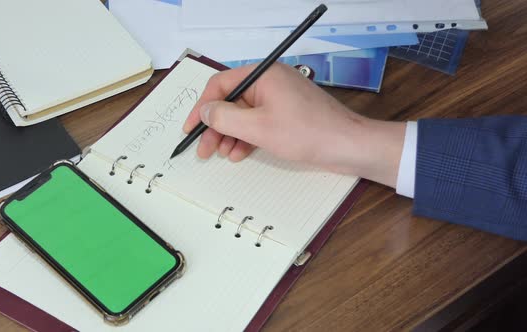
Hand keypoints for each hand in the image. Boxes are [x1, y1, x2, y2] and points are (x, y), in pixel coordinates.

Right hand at [183, 63, 404, 187]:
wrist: (347, 147)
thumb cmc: (308, 132)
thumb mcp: (258, 128)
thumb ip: (225, 118)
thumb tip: (204, 112)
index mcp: (263, 75)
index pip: (221, 85)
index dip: (201, 107)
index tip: (189, 128)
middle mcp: (270, 83)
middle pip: (231, 102)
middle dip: (215, 127)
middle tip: (203, 149)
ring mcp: (279, 99)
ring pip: (243, 115)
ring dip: (230, 135)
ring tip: (221, 154)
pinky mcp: (287, 115)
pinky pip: (258, 123)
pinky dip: (247, 138)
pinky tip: (239, 154)